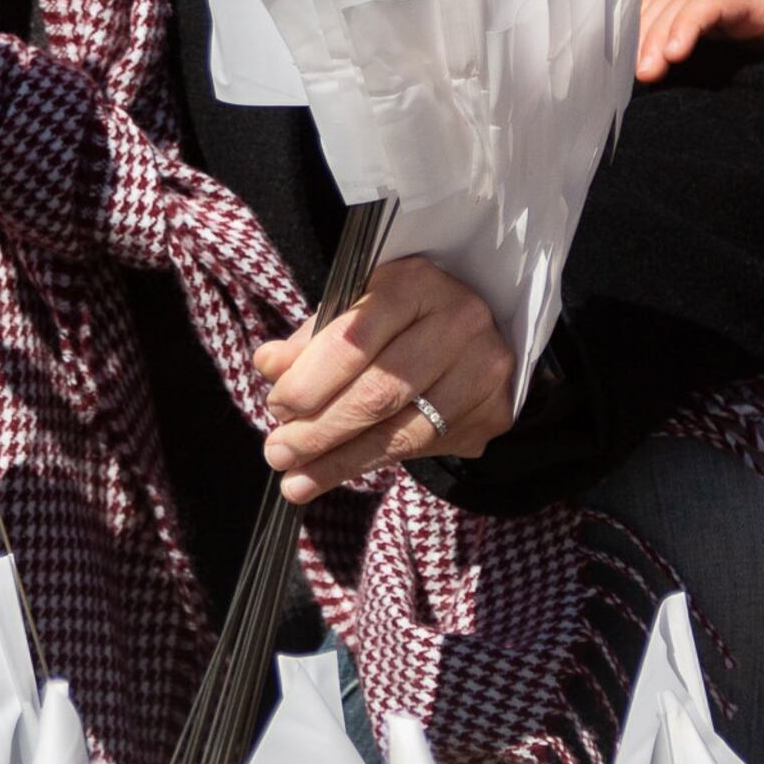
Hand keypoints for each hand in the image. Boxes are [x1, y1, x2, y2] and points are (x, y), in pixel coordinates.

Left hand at [253, 255, 519, 503]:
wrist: (474, 334)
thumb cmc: (400, 321)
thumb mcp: (355, 314)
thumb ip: (313, 343)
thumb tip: (268, 366)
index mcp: (415, 283)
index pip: (355, 339)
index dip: (309, 381)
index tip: (275, 408)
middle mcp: (459, 321)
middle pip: (380, 392)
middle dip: (320, 430)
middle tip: (278, 454)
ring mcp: (484, 368)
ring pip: (403, 432)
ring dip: (341, 461)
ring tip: (298, 480)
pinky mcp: (494, 411)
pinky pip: (426, 449)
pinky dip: (375, 464)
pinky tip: (337, 474)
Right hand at [636, 0, 763, 118]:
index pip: (713, 0)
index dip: (688, 22)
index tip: (672, 54)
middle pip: (679, 1)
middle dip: (656, 35)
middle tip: (644, 76)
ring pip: (665, 0)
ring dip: (644, 30)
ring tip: (634, 71)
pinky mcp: (700, 6)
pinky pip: (661, 0)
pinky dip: (641, 17)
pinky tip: (630, 45)